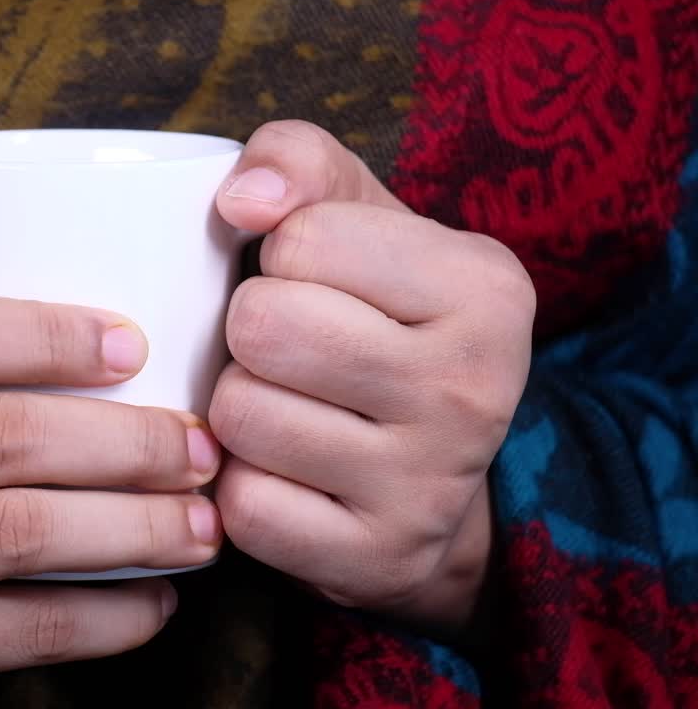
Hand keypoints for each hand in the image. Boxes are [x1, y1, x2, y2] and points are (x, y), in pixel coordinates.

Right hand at [0, 296, 222, 708]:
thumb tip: (135, 360)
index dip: (48, 336)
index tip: (136, 344)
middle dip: (123, 441)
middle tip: (199, 448)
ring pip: (18, 534)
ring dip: (132, 528)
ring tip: (201, 525)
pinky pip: (22, 630)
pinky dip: (108, 617)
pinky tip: (157, 600)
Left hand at [210, 121, 534, 633]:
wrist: (428, 484)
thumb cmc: (376, 323)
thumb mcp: (359, 223)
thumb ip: (298, 164)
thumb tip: (241, 198)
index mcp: (483, 286)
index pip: (300, 239)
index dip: (280, 259)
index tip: (318, 287)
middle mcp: (475, 387)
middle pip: (262, 327)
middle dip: (250, 333)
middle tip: (289, 353)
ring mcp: (429, 485)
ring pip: (240, 415)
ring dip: (240, 409)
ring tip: (288, 410)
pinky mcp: (374, 560)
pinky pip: (243, 506)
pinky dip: (243, 486)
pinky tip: (285, 475)